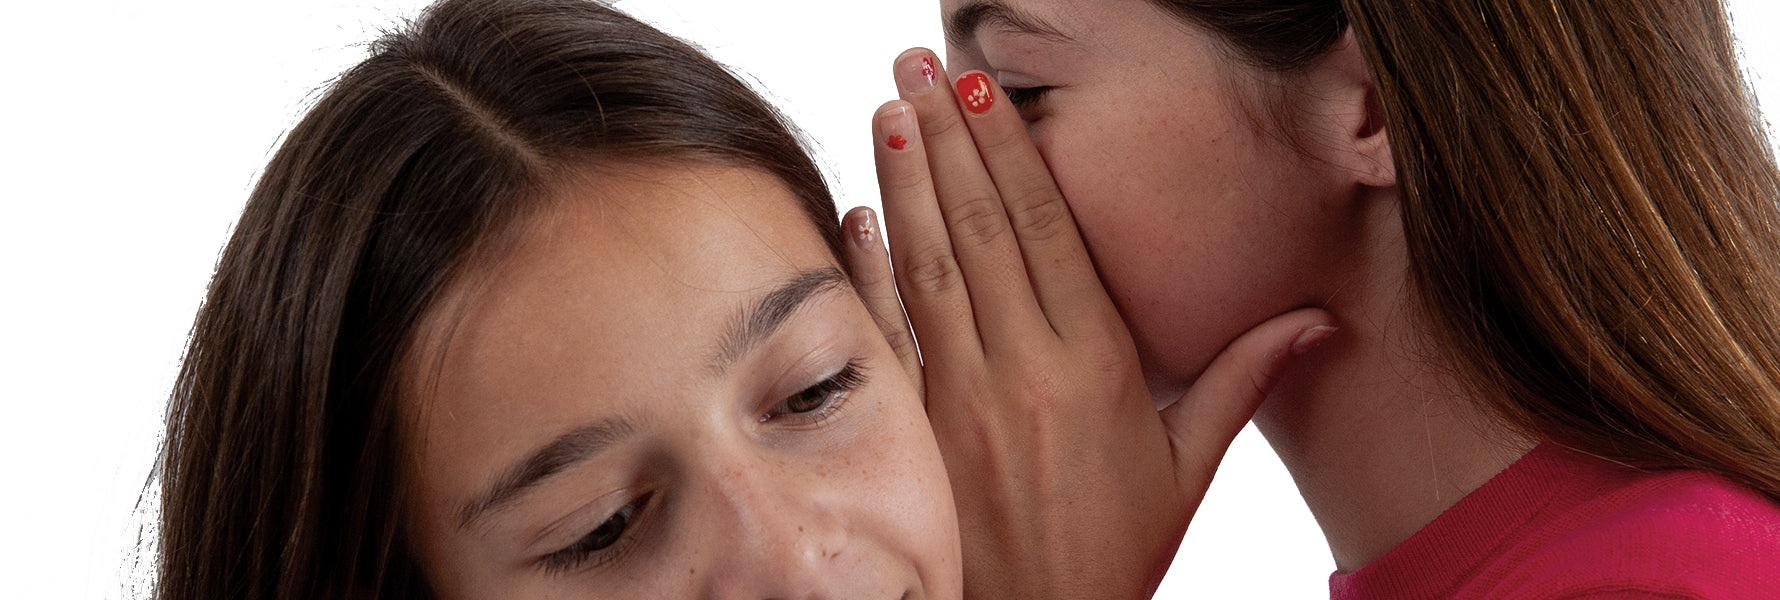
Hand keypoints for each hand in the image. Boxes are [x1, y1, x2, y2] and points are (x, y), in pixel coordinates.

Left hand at [841, 49, 1335, 598]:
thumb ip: (1241, 380)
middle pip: (980, 227)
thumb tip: (1319, 320)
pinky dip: (867, 271)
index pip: (1046, 229)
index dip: (1012, 151)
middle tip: (917, 60)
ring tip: (889, 107)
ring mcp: (960, 396)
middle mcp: (1022, 368)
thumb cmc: (1114, 552)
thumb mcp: (1188, 468)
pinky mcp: (916, 428)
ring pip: (928, 265)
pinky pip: (887, 334)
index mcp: (1093, 364)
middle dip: (947, 137)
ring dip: (904, 182)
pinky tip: (855, 215)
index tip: (984, 90)